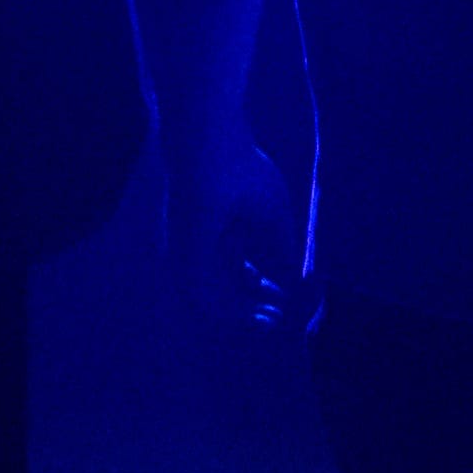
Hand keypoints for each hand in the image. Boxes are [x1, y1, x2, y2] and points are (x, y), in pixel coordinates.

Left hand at [179, 138, 308, 335]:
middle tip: (275, 318)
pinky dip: (226, 311)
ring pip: (209, 299)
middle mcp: (197, 246)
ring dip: (238, 316)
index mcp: (215, 230)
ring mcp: (186, 253)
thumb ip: (281, 246)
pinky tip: (251, 313)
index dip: (256, 289)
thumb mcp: (273, 215)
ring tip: (267, 322)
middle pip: (221, 287)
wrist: (214, 150)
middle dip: (249, 307)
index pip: (231, 270)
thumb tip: (292, 277)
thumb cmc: (241, 170)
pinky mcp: (180, 257)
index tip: (281, 300)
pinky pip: (200, 298)